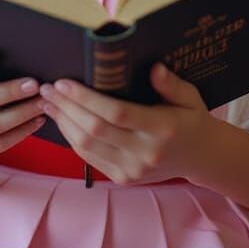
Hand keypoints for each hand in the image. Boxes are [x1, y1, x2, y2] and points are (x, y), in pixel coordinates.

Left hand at [38, 62, 210, 184]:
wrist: (201, 157)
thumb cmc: (191, 119)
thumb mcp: (190, 96)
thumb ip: (171, 84)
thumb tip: (153, 68)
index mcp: (163, 129)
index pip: (117, 113)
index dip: (87, 98)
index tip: (64, 82)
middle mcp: (145, 153)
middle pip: (95, 130)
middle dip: (66, 107)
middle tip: (48, 88)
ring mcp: (132, 170)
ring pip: (87, 146)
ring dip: (63, 122)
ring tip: (48, 102)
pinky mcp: (123, 179)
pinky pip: (89, 158)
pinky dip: (72, 138)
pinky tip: (63, 120)